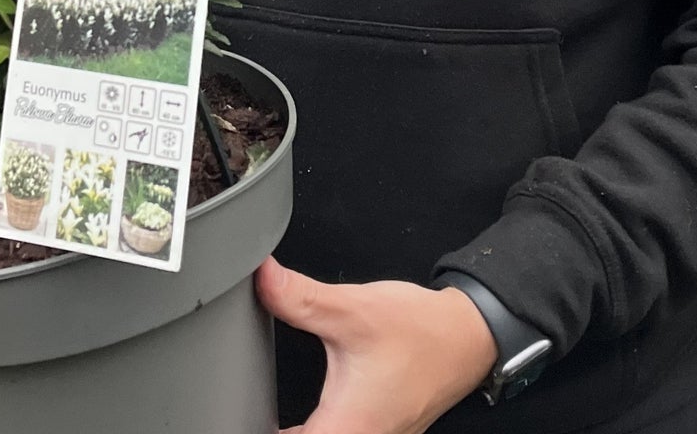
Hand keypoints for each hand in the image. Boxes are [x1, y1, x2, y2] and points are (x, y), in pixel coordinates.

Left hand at [255, 256, 495, 433]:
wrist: (465, 336)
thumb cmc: (419, 332)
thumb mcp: (352, 309)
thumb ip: (299, 297)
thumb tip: (262, 278)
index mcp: (345, 430)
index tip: (230, 420)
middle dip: (267, 429)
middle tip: (235, 413)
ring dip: (289, 431)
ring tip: (252, 413)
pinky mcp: (374, 431)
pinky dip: (308, 431)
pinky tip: (290, 416)